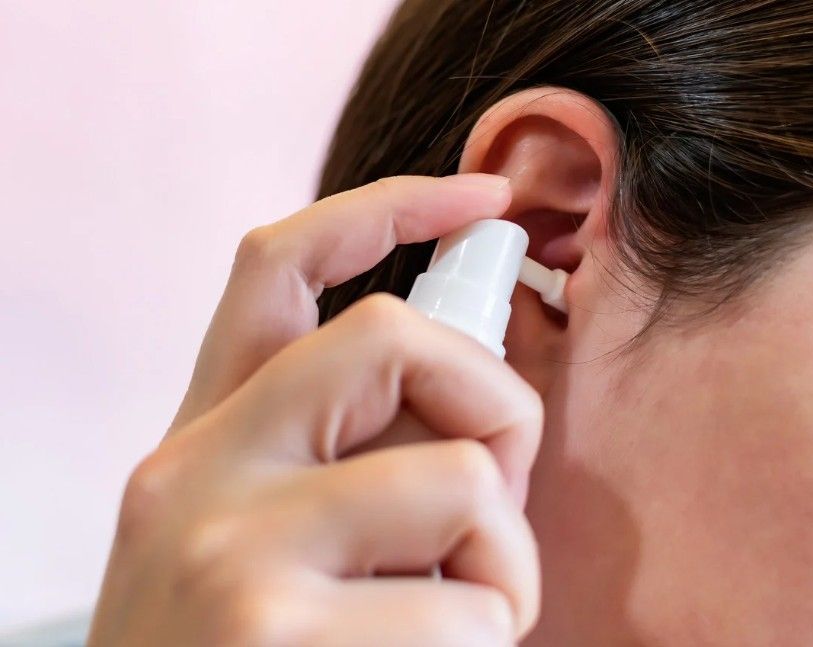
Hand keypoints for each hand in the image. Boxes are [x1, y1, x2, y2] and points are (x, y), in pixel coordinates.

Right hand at [88, 175, 542, 645]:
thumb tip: (477, 389)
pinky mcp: (281, 644)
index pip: (277, 264)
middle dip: (492, 395)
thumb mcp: (268, 534)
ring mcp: (233, 556)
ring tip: (455, 618)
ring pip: (461, 479)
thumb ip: (347, 455)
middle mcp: (195, 474)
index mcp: (202, 439)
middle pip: (391, 336)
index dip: (388, 206)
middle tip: (499, 481)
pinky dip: (488, 638)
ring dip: (502, 558)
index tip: (484, 200)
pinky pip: (472, 605)